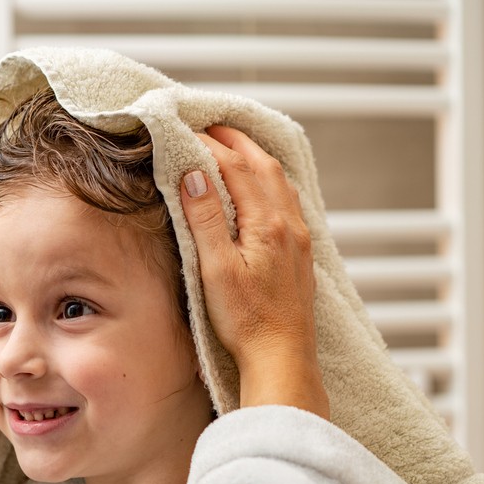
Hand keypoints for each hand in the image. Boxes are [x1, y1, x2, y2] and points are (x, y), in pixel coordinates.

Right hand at [181, 126, 328, 418]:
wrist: (282, 358)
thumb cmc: (247, 321)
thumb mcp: (215, 269)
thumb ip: (206, 219)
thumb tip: (196, 175)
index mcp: (267, 224)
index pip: (235, 167)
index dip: (209, 145)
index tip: (185, 131)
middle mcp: (288, 224)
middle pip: (263, 165)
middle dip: (236, 141)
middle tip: (210, 125)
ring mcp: (298, 239)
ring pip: (279, 182)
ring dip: (256, 157)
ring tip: (234, 146)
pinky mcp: (299, 254)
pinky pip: (288, 201)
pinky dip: (270, 181)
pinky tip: (262, 188)